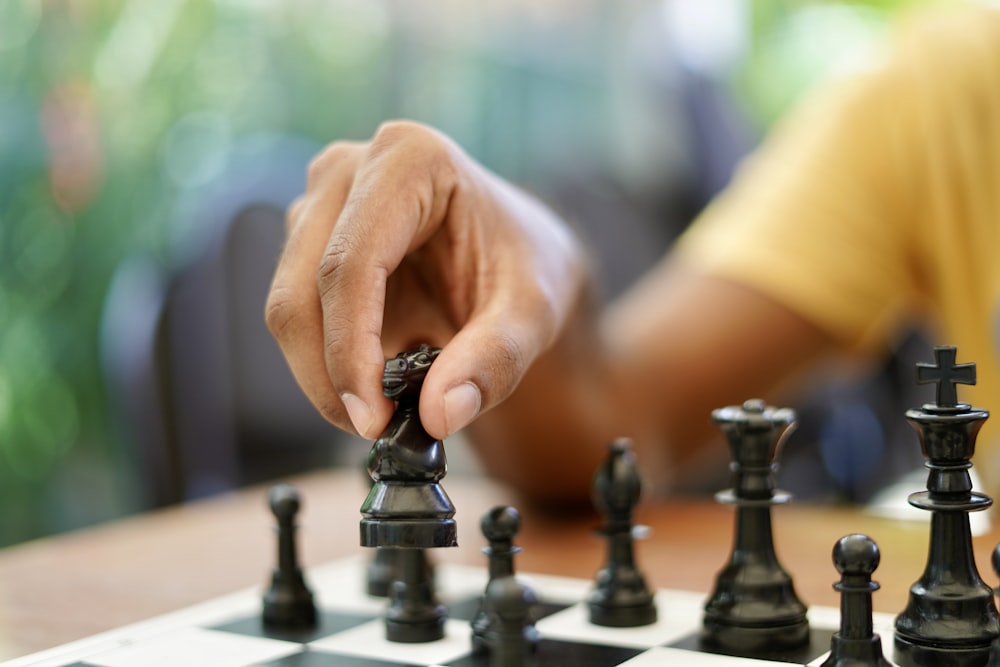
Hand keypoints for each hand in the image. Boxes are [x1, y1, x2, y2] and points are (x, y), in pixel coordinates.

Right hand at [266, 121, 585, 440]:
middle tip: (375, 429)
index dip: (351, 352)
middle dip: (331, 375)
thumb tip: (439, 415)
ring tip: (390, 406)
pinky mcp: (310, 238)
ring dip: (327, 374)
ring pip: (288, 309)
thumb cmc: (527, 268)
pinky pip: (297, 316)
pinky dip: (328, 363)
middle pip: (301, 291)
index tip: (372, 419)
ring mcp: (322, 201)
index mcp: (411, 159)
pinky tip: (378, 380)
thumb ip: (496, 361)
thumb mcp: (534, 314)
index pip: (351, 265)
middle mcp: (351, 168)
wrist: (517, 257)